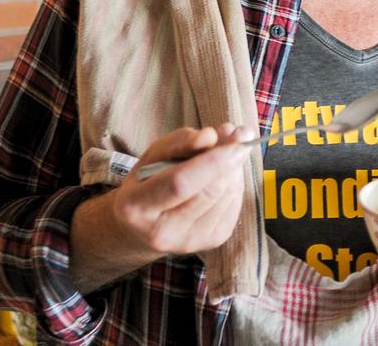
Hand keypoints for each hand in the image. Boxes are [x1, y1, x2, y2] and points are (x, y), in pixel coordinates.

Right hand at [111, 124, 251, 255]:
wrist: (144, 227)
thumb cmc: (148, 182)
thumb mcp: (154, 155)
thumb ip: (180, 141)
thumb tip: (212, 136)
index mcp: (137, 207)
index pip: (181, 184)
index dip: (212, 161)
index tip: (236, 138)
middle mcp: (162, 232)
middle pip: (209, 191)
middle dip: (230, 160)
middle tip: (240, 135)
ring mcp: (189, 242)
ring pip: (227, 197)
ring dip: (235, 169)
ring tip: (227, 152)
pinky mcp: (210, 242)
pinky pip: (234, 206)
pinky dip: (235, 183)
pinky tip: (224, 174)